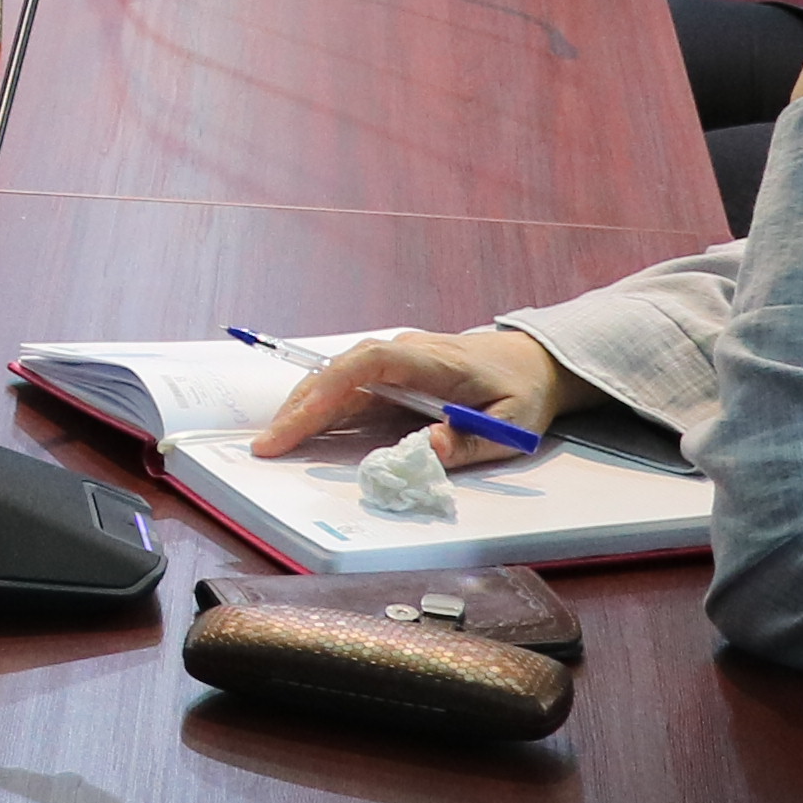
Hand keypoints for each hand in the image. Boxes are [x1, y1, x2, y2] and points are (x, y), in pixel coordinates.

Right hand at [253, 326, 580, 455]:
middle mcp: (404, 353)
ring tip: (274, 440)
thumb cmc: (522, 391)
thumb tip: (428, 448)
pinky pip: (345, 388)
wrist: (533, 361)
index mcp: (432, 361)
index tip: (303, 419)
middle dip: (300, 407)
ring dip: (302, 407)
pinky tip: (298, 427)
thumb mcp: (512, 425)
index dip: (331, 388)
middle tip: (269, 444)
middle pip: (338, 372)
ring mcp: (394, 361)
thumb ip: (471, 442)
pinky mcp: (389, 375)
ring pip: (334, 379)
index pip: (370, 363)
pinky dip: (318, 407)